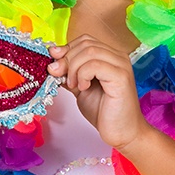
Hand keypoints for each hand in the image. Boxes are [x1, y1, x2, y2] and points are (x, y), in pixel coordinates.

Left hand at [47, 35, 147, 149]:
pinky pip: (95, 65)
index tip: (54, 64)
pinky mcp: (121, 77)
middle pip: (85, 43)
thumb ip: (69, 73)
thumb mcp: (79, 87)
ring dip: (74, 68)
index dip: (66, 49)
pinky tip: (84, 87)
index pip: (84, 40)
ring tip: (74, 85)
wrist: (122, 133)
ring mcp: (121, 65)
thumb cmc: (104, 112)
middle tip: (61, 77)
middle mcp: (118, 57)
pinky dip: (83, 75)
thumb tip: (53, 60)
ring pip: (89, 51)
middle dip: (67, 59)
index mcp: (109, 56)